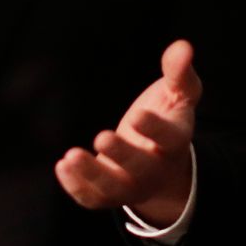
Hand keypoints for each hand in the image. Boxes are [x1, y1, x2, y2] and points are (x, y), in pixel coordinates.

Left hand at [54, 40, 199, 224]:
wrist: (161, 161)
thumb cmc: (167, 118)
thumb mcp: (178, 93)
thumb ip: (179, 72)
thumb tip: (183, 46)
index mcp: (175, 142)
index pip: (169, 139)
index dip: (155, 129)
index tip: (138, 115)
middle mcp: (155, 168)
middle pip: (141, 168)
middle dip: (122, 155)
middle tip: (102, 136)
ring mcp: (132, 185)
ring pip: (114, 189)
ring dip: (92, 175)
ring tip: (70, 156)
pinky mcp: (110, 195)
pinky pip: (93, 199)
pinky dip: (76, 187)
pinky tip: (62, 165)